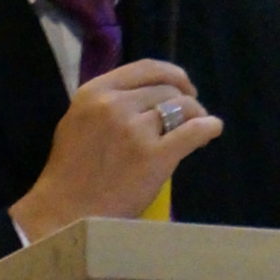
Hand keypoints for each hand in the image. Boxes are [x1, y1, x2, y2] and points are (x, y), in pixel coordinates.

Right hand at [9, 58, 222, 241]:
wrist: (66, 212)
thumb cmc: (71, 170)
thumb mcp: (79, 119)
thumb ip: (108, 102)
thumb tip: (146, 95)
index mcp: (95, 91)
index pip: (145, 68)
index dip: (171, 74)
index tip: (182, 85)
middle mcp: (115, 104)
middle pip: (166, 89)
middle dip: (184, 99)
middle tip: (190, 113)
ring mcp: (135, 130)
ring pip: (181, 108)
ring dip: (196, 115)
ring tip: (198, 127)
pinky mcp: (154, 157)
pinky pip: (192, 132)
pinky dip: (208, 127)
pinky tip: (212, 129)